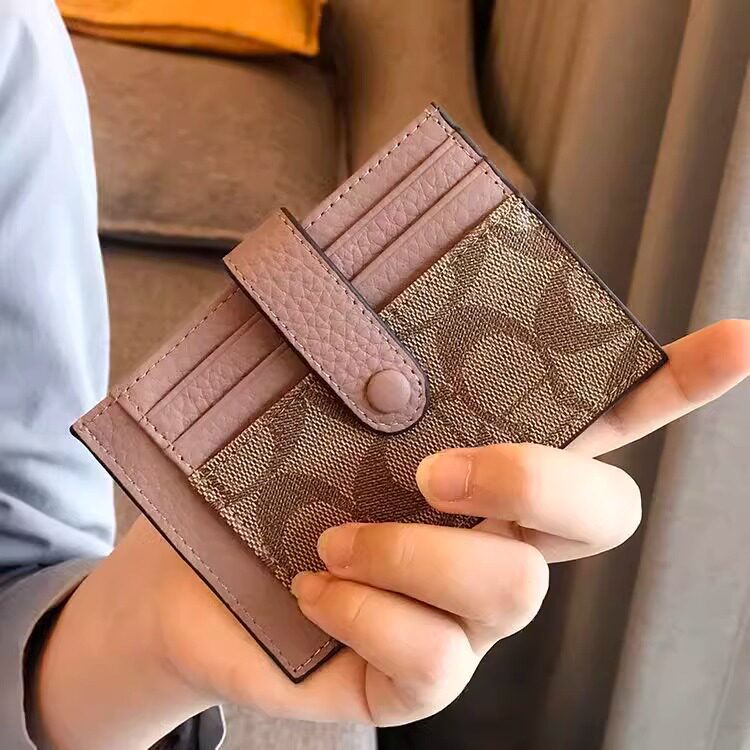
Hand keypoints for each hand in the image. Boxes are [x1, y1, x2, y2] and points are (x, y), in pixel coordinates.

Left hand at [33, 320, 749, 746]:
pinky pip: (437, 662)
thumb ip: (339, 357)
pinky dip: (367, 613)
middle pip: (602, 517)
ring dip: (413, 553)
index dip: (677, 388)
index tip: (740, 341)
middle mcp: (501, 538)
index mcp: (486, 461)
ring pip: (512, 590)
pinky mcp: (421, 682)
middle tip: (434, 470)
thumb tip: (341, 275)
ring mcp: (469, 616)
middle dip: (531, 482)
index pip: (605, 422)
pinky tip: (313, 589)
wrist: (191, 580)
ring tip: (334, 537)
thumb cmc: (250, 481)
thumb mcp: (297, 408)